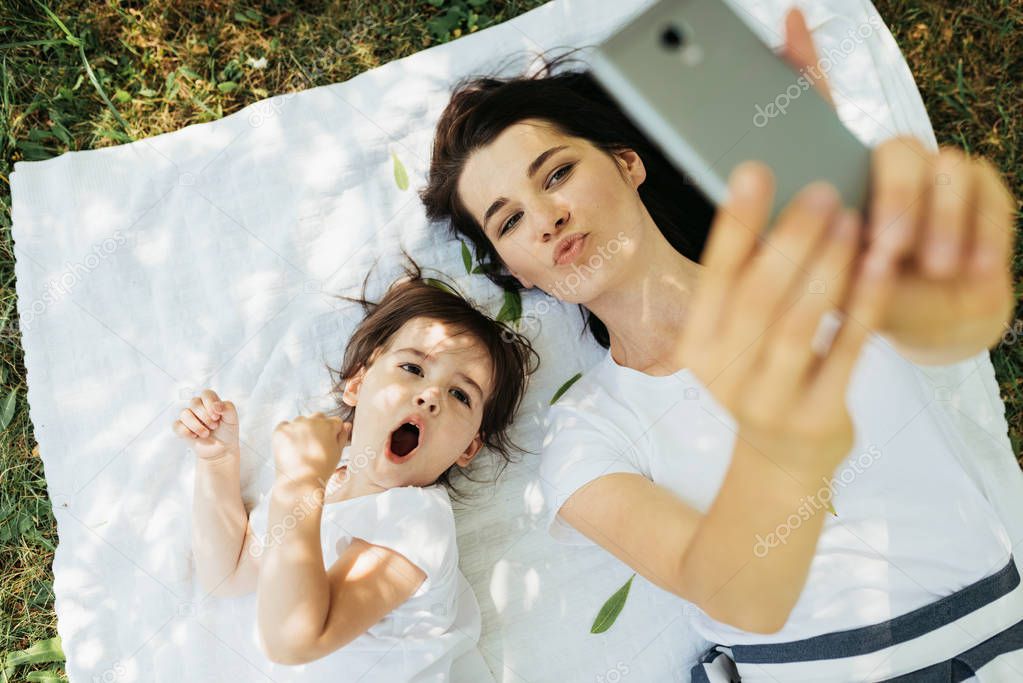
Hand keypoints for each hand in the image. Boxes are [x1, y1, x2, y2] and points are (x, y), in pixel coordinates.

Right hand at [172, 389, 239, 461]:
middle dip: (205, 416)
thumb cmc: (227, 431)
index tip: (217, 416)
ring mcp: (188, 417)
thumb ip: (228, 408)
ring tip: (206, 434)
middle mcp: (197, 407)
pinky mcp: (181, 428)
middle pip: (194, 402)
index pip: (206, 393)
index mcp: (210, 401)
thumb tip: (216, 405)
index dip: (210, 403)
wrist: (221, 449)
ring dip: (196, 425)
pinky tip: (195, 437)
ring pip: (184, 413)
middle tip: (214, 426)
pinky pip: (176, 425)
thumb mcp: (232, 419)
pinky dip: (186, 432)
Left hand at [271, 413, 351, 483]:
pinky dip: (287, 433)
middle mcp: (311, 421)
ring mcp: (295, 425)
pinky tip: (291, 446)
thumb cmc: (320, 470)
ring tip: (301, 447)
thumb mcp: (338, 453)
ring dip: (302, 429)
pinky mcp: (281, 430)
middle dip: (318, 428)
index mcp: (328, 425)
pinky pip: (285, 425)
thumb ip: (342, 436)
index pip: (334, 421)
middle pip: (318, 418)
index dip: (333, 431)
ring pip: (301, 421)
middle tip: (315, 444)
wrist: (299, 481)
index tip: (329, 440)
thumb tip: (346, 426)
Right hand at [681, 162, 891, 479]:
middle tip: (823, 191)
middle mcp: (723, 373)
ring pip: (800, 321)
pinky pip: (844, 350)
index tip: (755, 171)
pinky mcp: (813, 417)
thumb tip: (777, 207)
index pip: (716, 275)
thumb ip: (748, 287)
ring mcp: (766, 400)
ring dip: (829, 265)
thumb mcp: (740, 339)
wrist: (784, 459)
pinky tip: (880, 267)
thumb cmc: (765, 376)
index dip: (736, 223)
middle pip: (759, 294)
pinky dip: (863, 305)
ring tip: (854, 220)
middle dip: (792, 237)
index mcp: (697, 345)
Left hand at [779, 6, 1017, 360]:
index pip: (822, 112)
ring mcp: (940, 172)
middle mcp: (889, 165)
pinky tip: (966, 267)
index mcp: (842, 179)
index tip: (790, 20)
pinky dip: (975, 237)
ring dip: (936, 227)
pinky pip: (984, 196)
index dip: (806, 63)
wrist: (934, 323)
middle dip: (894, 203)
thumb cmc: (872, 297)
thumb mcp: (827, 281)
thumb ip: (802, 250)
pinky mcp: (985, 189)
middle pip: (895, 149)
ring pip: (942, 169)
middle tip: (884, 252)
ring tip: (928, 269)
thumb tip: (766, 223)